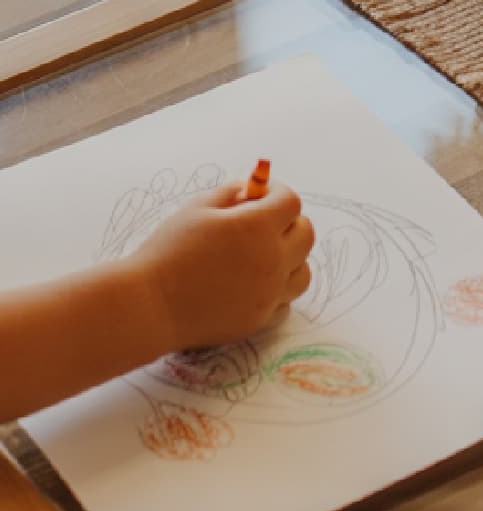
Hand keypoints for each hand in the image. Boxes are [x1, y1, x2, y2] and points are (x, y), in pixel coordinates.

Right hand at [130, 182, 313, 351]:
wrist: (149, 305)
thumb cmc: (168, 251)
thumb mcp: (197, 209)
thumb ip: (231, 193)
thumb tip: (252, 190)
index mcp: (258, 227)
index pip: (291, 202)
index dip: (277, 192)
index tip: (261, 193)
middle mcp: (272, 261)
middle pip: (306, 234)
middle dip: (290, 222)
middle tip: (263, 222)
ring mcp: (269, 294)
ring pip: (303, 271)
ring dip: (290, 258)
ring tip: (261, 255)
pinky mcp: (259, 320)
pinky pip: (285, 301)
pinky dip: (277, 290)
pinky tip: (253, 284)